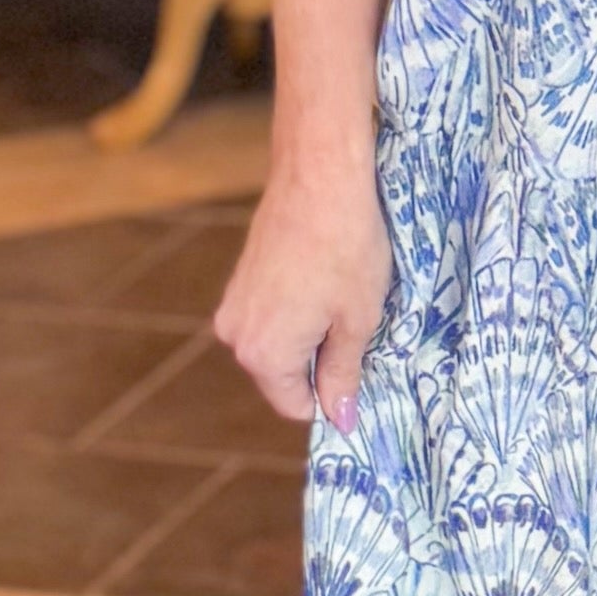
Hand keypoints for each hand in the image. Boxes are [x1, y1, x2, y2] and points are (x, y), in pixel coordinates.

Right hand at [215, 155, 393, 428]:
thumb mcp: (357, 320)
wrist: (319, 175)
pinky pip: (270, 316)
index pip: (297, 406)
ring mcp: (233, 305)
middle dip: (321, 364)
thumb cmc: (347, 247)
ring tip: (345, 299)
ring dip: (311, 335)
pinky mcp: (239, 280)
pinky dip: (297, 311)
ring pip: (278, 345)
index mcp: (264, 355)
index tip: (363, 370)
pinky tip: (326, 281)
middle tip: (360, 328)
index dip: (333, 395)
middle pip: (284, 377)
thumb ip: (344, 374)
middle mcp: (236, 336)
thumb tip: (339, 420)